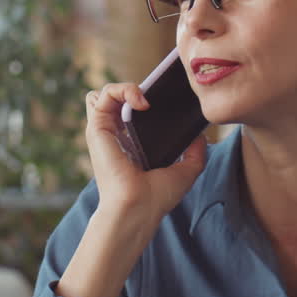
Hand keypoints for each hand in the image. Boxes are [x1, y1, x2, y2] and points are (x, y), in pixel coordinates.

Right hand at [57, 83, 205, 296]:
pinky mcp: (97, 128)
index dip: (145, 99)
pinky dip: (122, 90)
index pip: (129, 110)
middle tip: (154, 101)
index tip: (164, 103)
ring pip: (105, 93)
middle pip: (115, 98)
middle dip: (134, 90)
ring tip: (146, 101)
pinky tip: (142, 102)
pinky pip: (103, 95)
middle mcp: (114, 135)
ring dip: (125, 88)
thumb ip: (195, 151)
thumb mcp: (186, 170)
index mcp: (130, 143)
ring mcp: (103, 131)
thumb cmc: (157, 197)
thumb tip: (200, 135)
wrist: (139, 208)